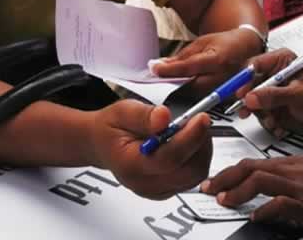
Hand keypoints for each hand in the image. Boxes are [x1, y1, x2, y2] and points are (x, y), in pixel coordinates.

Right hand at [91, 101, 211, 199]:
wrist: (101, 145)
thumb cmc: (111, 129)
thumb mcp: (121, 112)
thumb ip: (143, 115)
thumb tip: (164, 117)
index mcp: (130, 164)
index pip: (169, 159)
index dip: (190, 138)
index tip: (201, 118)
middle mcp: (144, 183)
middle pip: (188, 172)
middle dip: (199, 144)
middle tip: (197, 121)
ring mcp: (156, 190)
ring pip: (194, 176)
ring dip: (200, 151)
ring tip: (190, 129)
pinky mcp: (166, 190)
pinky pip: (192, 178)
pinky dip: (196, 158)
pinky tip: (187, 142)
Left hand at [152, 27, 264, 95]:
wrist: (248, 49)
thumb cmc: (225, 44)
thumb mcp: (202, 43)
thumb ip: (181, 57)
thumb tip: (159, 65)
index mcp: (218, 59)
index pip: (188, 67)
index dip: (169, 69)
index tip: (155, 69)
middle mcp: (225, 77)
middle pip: (192, 87)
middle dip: (174, 86)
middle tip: (159, 83)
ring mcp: (228, 91)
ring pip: (198, 98)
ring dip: (183, 94)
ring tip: (171, 89)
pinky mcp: (229, 100)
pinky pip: (207, 103)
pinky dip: (195, 99)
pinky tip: (187, 95)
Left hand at [203, 156, 302, 239]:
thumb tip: (281, 200)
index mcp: (302, 165)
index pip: (260, 163)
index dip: (236, 171)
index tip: (221, 180)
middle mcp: (300, 171)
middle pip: (253, 166)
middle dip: (226, 176)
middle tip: (210, 186)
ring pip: (260, 180)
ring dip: (237, 190)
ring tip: (224, 198)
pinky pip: (281, 204)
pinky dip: (264, 210)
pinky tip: (256, 217)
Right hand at [238, 55, 302, 140]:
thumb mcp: (298, 96)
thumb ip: (274, 96)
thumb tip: (251, 97)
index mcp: (282, 61)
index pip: (254, 66)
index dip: (244, 80)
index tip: (240, 93)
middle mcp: (275, 75)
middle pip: (249, 84)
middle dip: (249, 101)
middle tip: (246, 110)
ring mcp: (273, 92)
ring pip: (252, 101)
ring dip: (260, 114)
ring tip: (272, 120)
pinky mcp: (273, 107)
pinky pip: (260, 114)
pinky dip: (267, 121)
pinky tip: (278, 125)